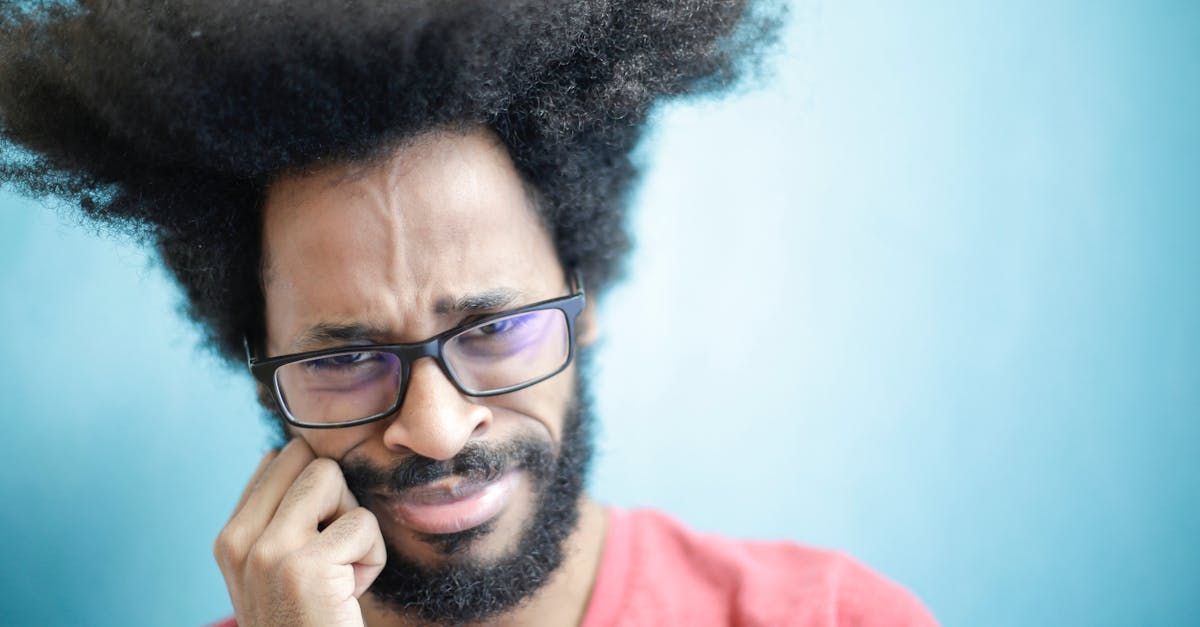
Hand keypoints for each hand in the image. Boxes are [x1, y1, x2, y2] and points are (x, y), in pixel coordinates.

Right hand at [214, 439, 386, 625]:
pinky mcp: (303, 565)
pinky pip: (363, 523)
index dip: (316, 490)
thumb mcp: (280, 569)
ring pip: (332, 478)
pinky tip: (349, 595)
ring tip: (339, 574)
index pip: (277, 459)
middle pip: (308, 459)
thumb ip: (281, 515)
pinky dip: (372, 559)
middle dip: (336, 500)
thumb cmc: (311, 621)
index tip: (319, 541)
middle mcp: (238, 541)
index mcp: (230, 538)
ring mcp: (266, 552)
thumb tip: (300, 448)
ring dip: (354, 526)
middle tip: (332, 556)